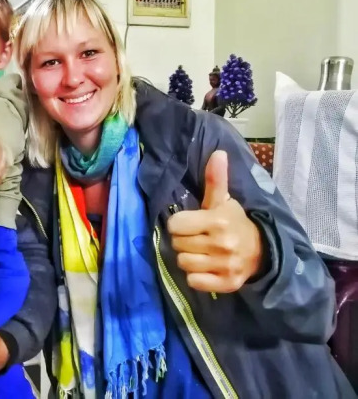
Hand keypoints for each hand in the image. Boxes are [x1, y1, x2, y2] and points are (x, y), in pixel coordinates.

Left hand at [168, 150, 262, 292]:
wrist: (262, 252)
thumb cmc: (234, 222)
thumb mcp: (223, 201)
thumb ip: (215, 179)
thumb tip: (217, 153)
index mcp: (217, 221)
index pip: (175, 225)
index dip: (179, 224)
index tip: (190, 223)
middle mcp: (221, 244)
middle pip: (177, 244)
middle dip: (183, 240)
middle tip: (197, 238)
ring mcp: (224, 266)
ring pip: (183, 263)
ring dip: (188, 259)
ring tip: (201, 253)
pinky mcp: (226, 284)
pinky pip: (193, 282)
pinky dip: (196, 277)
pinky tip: (206, 268)